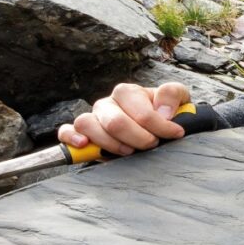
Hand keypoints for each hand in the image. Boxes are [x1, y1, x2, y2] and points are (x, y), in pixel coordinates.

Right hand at [57, 82, 189, 155]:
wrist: (152, 127)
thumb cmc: (164, 112)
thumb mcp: (178, 98)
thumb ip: (172, 94)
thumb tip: (163, 112)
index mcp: (127, 93)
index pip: (141, 111)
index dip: (160, 126)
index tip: (174, 134)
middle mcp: (107, 104)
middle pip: (115, 122)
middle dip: (138, 138)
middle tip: (152, 145)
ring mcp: (92, 118)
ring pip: (88, 125)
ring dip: (111, 143)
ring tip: (129, 151)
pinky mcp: (81, 133)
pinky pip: (66, 131)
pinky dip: (70, 137)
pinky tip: (84, 144)